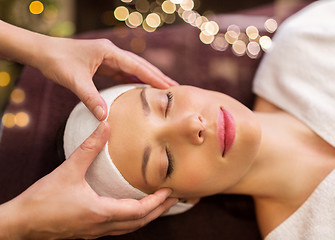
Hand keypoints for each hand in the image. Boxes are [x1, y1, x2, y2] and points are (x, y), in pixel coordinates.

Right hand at [0, 122, 176, 238]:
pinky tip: (132, 210)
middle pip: (139, 222)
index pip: (139, 211)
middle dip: (159, 210)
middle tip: (175, 197)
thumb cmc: (42, 200)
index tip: (171, 190)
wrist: (20, 224)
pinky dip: (133, 220)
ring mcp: (95, 232)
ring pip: (130, 228)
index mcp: (101, 213)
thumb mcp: (68, 170)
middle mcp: (102, 227)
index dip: (157, 201)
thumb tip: (105, 126)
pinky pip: (119, 228)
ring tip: (160, 204)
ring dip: (147, 216)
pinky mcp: (88, 232)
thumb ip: (89, 148)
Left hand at [35, 37, 177, 120]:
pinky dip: (134, 80)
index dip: (154, 77)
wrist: (42, 52)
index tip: (169, 87)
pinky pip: (123, 73)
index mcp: (109, 52)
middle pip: (140, 65)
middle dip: (157, 76)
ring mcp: (108, 58)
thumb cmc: (57, 62)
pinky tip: (141, 88)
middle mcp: (111, 52)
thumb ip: (90, 98)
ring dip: (148, 78)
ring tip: (163, 88)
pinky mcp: (103, 64)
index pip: (136, 66)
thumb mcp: (75, 81)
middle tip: (175, 88)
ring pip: (133, 69)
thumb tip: (104, 117)